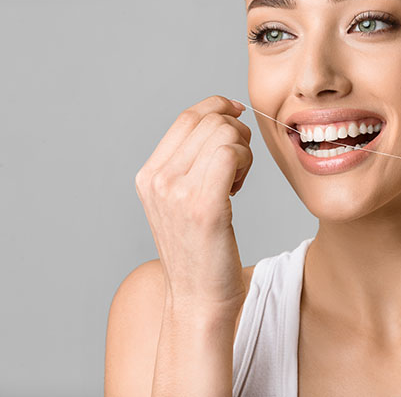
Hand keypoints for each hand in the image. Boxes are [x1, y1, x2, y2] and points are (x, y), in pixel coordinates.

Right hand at [135, 95, 252, 314]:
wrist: (198, 300)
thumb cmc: (200, 253)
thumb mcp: (181, 203)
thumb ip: (190, 165)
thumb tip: (221, 122)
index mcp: (149, 176)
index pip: (186, 118)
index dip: (216, 106)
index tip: (237, 113)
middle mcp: (157, 180)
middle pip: (208, 120)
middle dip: (236, 131)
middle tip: (241, 163)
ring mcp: (177, 192)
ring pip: (223, 133)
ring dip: (242, 150)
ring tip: (238, 180)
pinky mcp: (203, 206)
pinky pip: (231, 154)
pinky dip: (246, 162)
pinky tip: (240, 187)